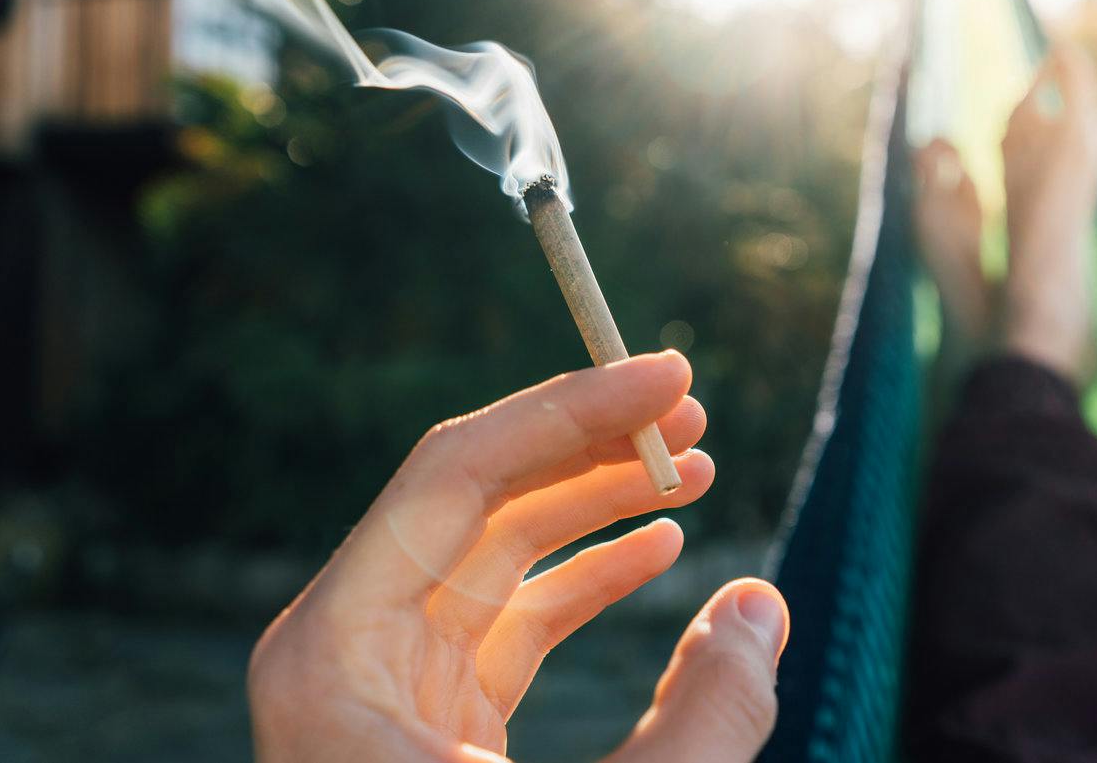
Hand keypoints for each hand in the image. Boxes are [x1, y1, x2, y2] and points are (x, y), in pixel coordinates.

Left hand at [248, 351, 788, 761]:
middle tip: (692, 409)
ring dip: (593, 503)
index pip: (456, 473)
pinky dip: (580, 577)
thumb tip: (761, 607)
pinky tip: (657, 550)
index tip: (670, 372)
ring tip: (692, 471)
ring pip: (492, 550)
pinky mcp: (424, 720)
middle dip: (589, 446)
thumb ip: (703, 723)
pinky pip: (503, 616)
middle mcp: (342, 652)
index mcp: (335, 656)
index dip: (569, 410)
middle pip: (474, 498)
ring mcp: (380, 685)